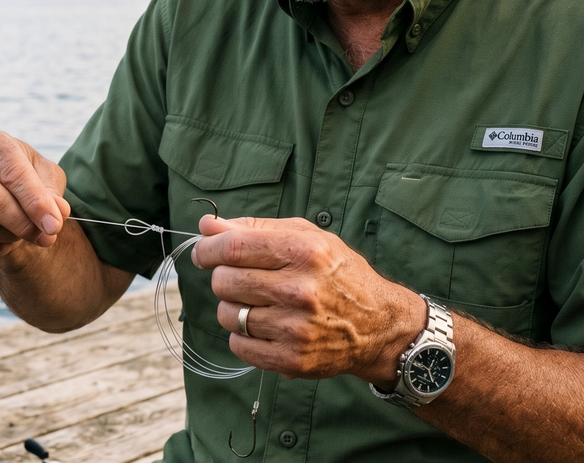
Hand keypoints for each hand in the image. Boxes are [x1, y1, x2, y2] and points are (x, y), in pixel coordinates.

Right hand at [0, 129, 71, 260]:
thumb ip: (53, 194)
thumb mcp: (47, 177)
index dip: (35, 202)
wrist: (2, 193)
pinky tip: (6, 236)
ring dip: (15, 237)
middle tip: (48, 236)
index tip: (54, 225)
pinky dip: (1, 249)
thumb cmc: (27, 179)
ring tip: (24, 228)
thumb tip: (55, 216)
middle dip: (25, 224)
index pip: (11, 173)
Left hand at [190, 215, 425, 386]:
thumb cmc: (338, 275)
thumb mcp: (307, 238)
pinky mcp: (292, 359)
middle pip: (225, 281)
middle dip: (224, 278)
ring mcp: (296, 328)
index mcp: (304, 252)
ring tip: (260, 305)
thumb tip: (207, 224)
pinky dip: (243, 337)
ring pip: (228, 314)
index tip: (204, 252)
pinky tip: (265, 328)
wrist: (379, 326)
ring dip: (235, 308)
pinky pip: (239, 345)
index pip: (234, 247)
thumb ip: (256, 229)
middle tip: (242, 279)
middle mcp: (300, 290)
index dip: (208, 248)